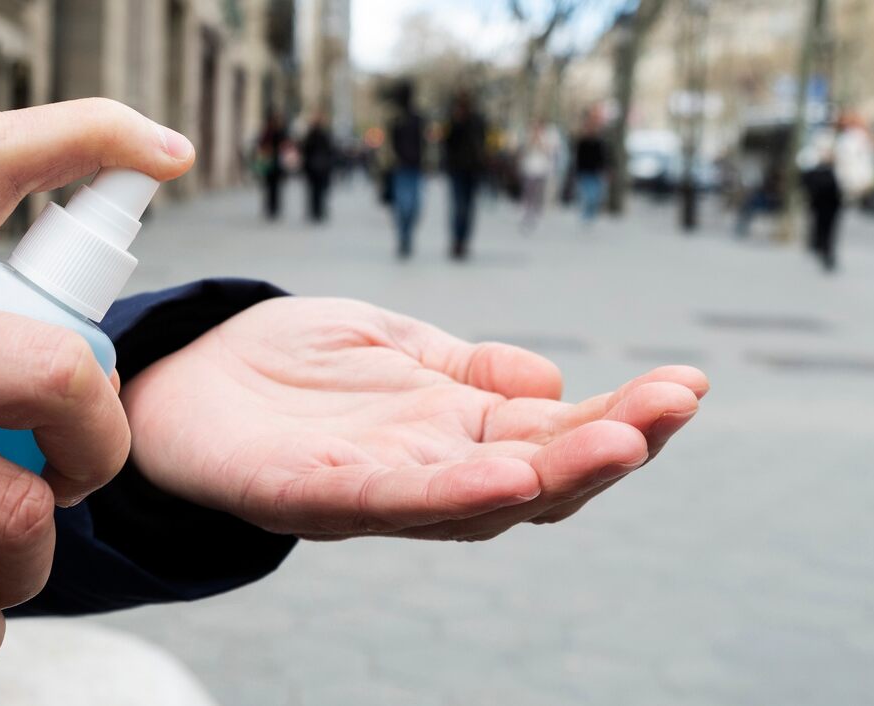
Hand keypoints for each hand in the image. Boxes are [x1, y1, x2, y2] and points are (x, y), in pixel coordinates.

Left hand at [122, 297, 706, 540]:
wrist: (186, 373)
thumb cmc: (289, 363)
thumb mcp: (392, 343)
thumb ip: (468, 368)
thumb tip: (552, 376)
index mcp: (454, 428)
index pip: (554, 430)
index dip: (621, 415)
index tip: (687, 386)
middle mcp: (428, 469)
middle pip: (536, 475)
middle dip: (611, 444)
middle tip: (676, 407)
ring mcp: (374, 490)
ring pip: (478, 501)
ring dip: (552, 476)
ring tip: (619, 444)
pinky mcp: (309, 495)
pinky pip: (388, 504)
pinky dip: (451, 496)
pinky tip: (503, 477)